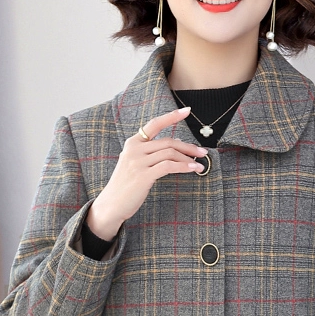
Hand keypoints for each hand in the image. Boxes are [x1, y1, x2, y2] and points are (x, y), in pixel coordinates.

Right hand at [86, 106, 207, 239]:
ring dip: (188, 158)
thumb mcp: (135, 163)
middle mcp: (134, 149)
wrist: (111, 204)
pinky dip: (183, 167)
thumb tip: (176, 144)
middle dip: (188, 146)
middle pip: (168, 141)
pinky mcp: (143, 175)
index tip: (187, 110)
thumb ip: (151, 152)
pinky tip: (193, 169)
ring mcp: (138, 162)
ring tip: (199, 164)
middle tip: (203, 152)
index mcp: (133, 143)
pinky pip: (168, 166)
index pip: (154, 124)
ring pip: (170, 153)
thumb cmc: (126, 185)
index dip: (172, 116)